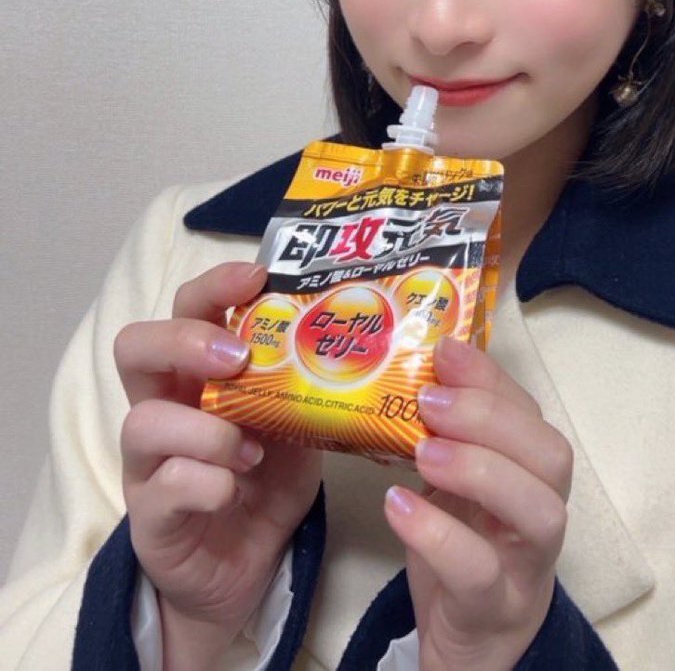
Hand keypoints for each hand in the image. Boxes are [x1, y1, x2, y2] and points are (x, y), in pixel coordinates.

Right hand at [115, 262, 322, 668]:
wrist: (246, 567)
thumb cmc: (267, 480)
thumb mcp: (298, 422)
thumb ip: (310, 381)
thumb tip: (370, 333)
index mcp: (198, 373)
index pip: (186, 308)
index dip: (214, 285)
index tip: (256, 276)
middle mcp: (163, 406)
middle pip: (135, 347)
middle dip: (185, 340)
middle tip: (237, 356)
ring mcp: (147, 463)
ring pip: (142, 420)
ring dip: (206, 428)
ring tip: (250, 447)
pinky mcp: (150, 517)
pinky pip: (164, 485)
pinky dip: (206, 480)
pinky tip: (234, 487)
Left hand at [383, 337, 572, 670]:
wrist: (467, 645)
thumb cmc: (463, 550)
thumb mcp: (454, 485)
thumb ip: (446, 435)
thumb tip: (416, 369)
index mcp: (531, 473)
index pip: (530, 412)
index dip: (491, 377)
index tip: (445, 350)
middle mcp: (542, 512)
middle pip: (552, 455)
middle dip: (492, 417)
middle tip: (431, 401)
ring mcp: (527, 564)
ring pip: (540, 511)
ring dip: (481, 469)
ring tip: (424, 450)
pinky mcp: (496, 610)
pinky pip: (481, 572)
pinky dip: (439, 533)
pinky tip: (398, 506)